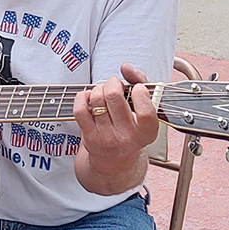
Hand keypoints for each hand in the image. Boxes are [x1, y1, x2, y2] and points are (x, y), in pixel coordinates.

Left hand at [72, 63, 158, 192]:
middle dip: (112, 83)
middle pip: (113, 96)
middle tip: (114, 86)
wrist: (115, 162)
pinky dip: (83, 96)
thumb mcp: (144, 110)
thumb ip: (141, 83)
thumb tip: (125, 67)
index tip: (136, 89)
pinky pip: (80, 109)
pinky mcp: (90, 138)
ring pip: (96, 99)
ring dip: (98, 88)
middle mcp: (128, 138)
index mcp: (147, 132)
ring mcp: (107, 138)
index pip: (146, 111)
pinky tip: (90, 98)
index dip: (139, 93)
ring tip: (103, 92)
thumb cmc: (131, 129)